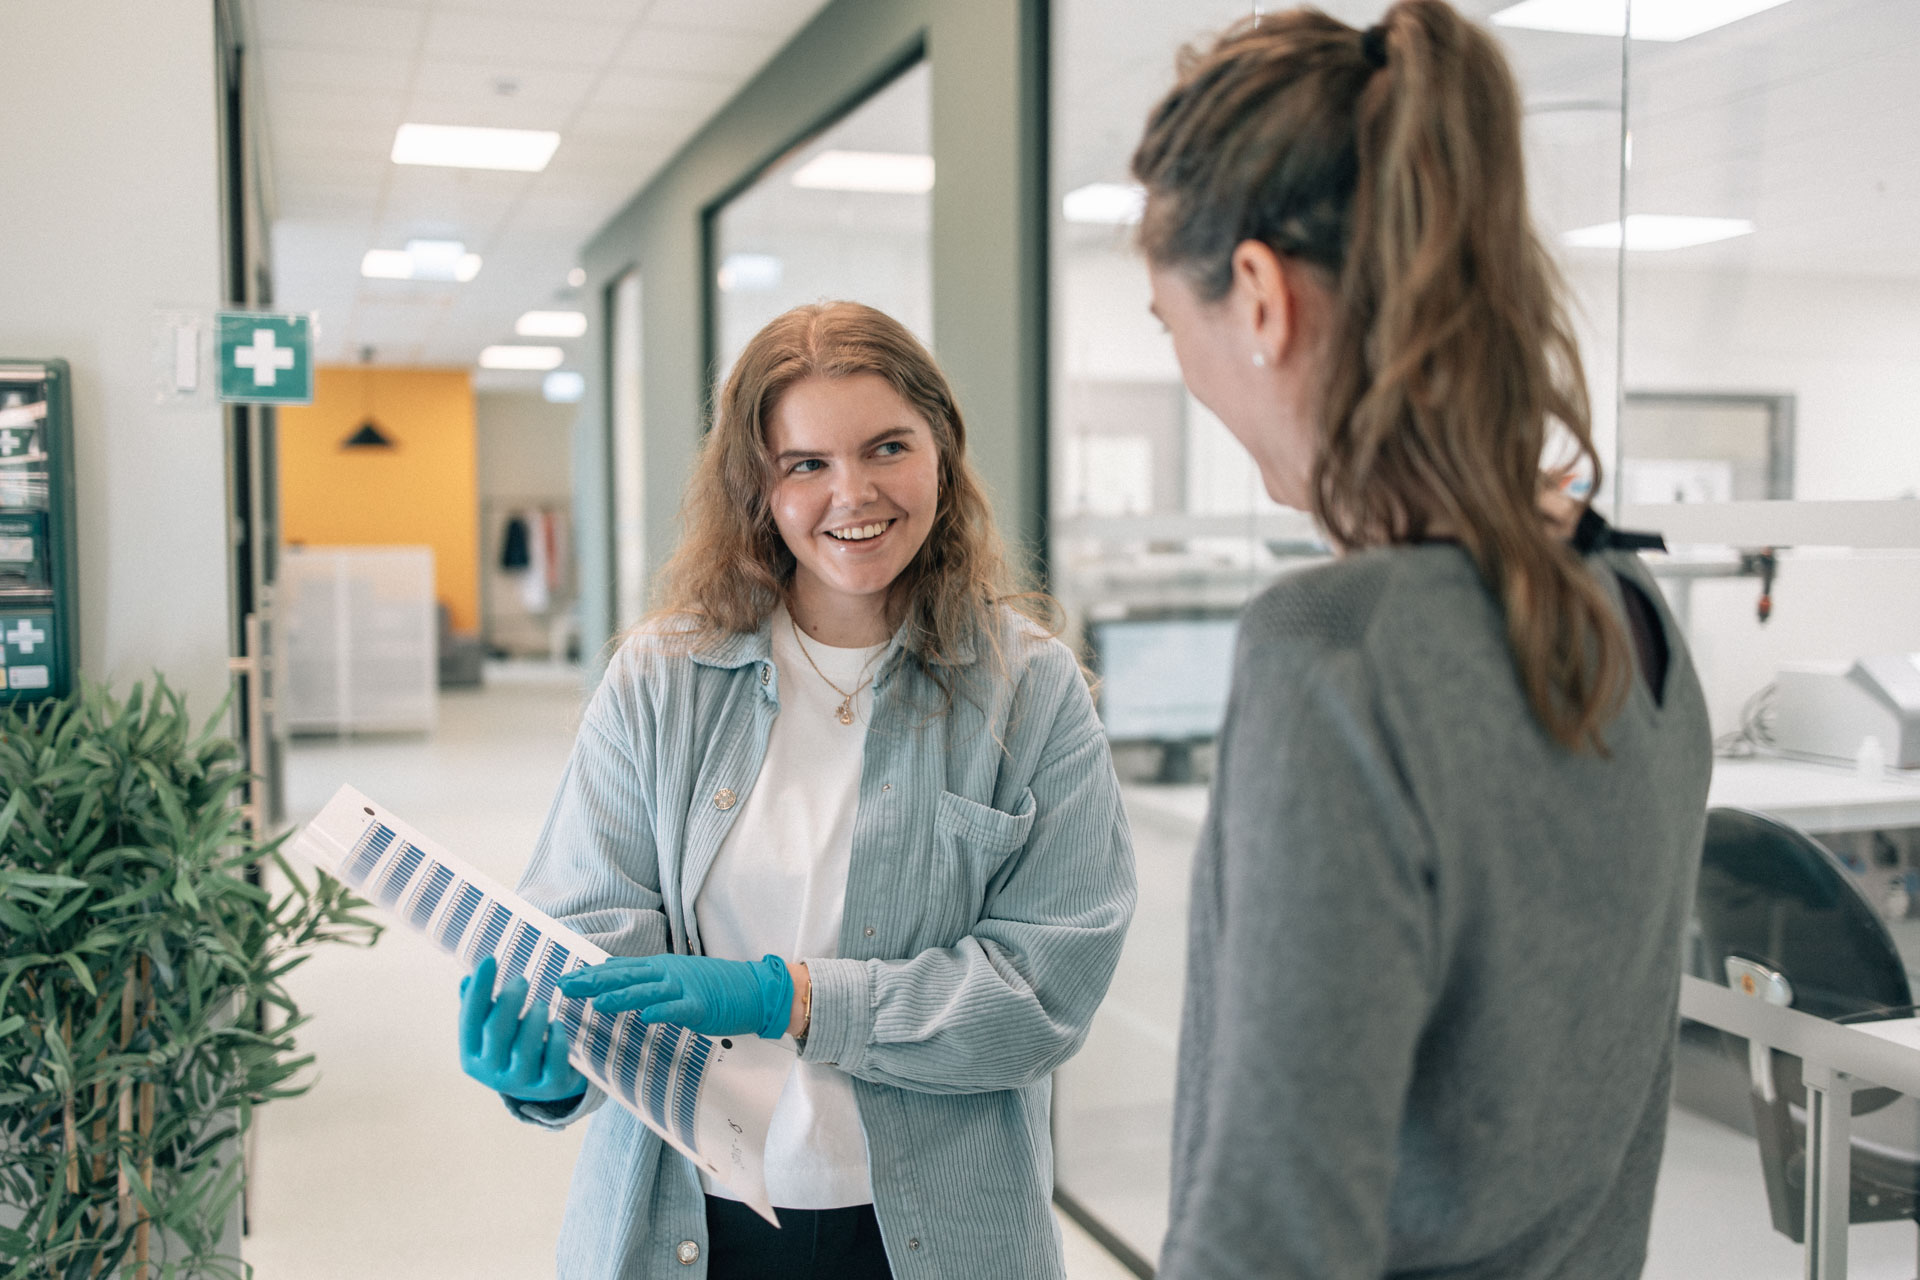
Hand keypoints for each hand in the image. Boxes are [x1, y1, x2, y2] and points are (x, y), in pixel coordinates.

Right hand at [458, 955, 587, 1102]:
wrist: (545, 1083)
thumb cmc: (513, 1046)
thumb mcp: (493, 1029)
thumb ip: (479, 1007)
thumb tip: (467, 980)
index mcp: (471, 1056)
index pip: (469, 1019)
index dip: (479, 989)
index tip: (489, 959)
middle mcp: (491, 1074)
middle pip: (496, 1031)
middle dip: (508, 1001)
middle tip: (522, 980)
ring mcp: (520, 1083)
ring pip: (525, 1047)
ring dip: (534, 1019)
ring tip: (542, 1005)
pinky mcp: (549, 1088)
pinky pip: (554, 1059)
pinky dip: (556, 1039)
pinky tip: (557, 1025)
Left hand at [558, 953, 793, 1039]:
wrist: (753, 988)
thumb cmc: (713, 986)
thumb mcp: (675, 976)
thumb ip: (645, 976)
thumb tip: (612, 973)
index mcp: (660, 968)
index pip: (619, 969)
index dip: (591, 975)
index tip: (564, 980)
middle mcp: (668, 973)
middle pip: (626, 976)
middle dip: (594, 982)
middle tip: (565, 986)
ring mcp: (685, 988)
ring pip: (648, 991)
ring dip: (623, 996)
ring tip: (598, 1003)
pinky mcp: (702, 1005)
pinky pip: (680, 1008)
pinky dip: (662, 1011)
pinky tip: (646, 1017)